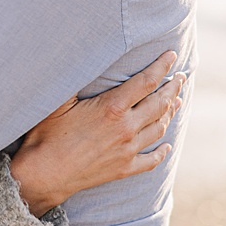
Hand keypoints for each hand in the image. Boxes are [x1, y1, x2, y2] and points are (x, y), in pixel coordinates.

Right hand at [11, 52, 185, 216]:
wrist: (43, 174)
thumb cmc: (46, 135)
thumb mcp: (58, 100)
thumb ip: (74, 76)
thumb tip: (76, 50)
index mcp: (113, 107)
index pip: (147, 81)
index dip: (162, 66)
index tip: (172, 56)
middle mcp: (126, 128)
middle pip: (160, 103)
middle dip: (173, 87)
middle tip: (181, 77)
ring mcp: (127, 150)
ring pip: (158, 128)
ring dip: (170, 113)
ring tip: (177, 102)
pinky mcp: (123, 169)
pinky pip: (150, 160)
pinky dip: (161, 152)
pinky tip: (166, 146)